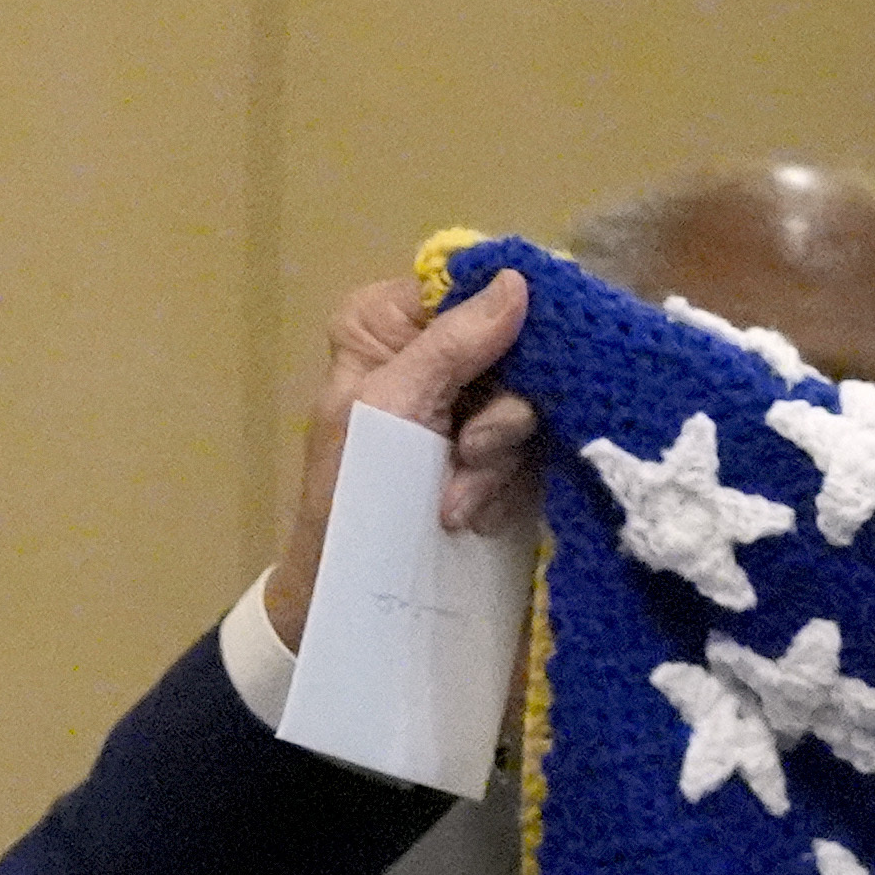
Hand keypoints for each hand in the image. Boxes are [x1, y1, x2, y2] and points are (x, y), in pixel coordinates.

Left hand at [262, 267, 538, 645]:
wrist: (347, 595)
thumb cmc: (348, 495)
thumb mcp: (393, 408)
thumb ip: (453, 343)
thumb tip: (517, 279)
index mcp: (386, 322)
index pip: (469, 286)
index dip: (509, 319)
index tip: (522, 361)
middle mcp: (427, 352)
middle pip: (513, 347)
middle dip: (499, 413)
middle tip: (469, 452)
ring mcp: (460, 405)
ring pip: (526, 404)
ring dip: (497, 462)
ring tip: (454, 503)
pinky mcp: (485, 454)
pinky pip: (527, 451)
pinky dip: (502, 488)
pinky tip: (468, 515)